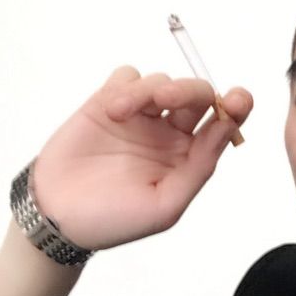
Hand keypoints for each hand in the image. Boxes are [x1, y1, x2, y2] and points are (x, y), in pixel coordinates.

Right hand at [30, 66, 252, 250]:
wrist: (56, 217)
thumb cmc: (114, 220)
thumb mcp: (166, 206)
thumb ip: (200, 167)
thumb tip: (228, 127)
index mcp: (190, 156)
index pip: (223, 124)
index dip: (237, 108)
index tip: (238, 99)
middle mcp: (170, 133)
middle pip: (197, 95)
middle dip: (190, 90)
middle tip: (166, 98)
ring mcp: (141, 117)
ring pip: (161, 81)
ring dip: (146, 90)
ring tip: (120, 113)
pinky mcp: (108, 103)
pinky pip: (128, 75)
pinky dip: (125, 85)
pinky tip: (112, 110)